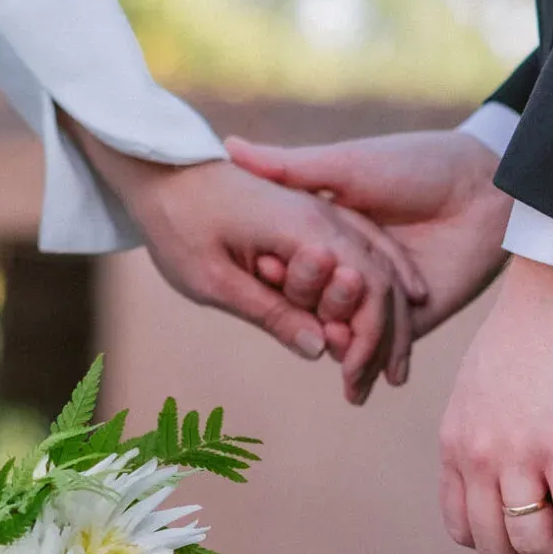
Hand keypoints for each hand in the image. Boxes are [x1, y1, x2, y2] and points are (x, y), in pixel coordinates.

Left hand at [66, 122, 427, 405]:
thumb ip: (271, 313)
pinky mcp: (313, 210)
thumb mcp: (214, 281)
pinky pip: (364, 245)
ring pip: (381, 261)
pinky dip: (382, 279)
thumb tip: (321, 350)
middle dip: (390, 335)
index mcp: (307, 229)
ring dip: (392, 311)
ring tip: (392, 363)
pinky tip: (387, 306)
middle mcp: (326, 215)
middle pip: (383, 278)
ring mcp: (323, 208)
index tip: (356, 385)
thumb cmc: (177, 224)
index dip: (369, 342)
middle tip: (386, 384)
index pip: (367, 289)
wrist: (160, 168)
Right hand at [226, 130, 511, 336]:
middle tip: (301, 301)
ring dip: (330, 340)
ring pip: (338, 330)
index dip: (274, 270)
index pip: (286, 262)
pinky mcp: (406, 323)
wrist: (486, 188)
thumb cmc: (415, 163)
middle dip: (300, 306)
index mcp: (325, 232)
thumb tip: (229, 146)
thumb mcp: (346, 164)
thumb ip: (290, 167)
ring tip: (329, 340)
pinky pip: (376, 348)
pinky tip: (351, 366)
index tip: (264, 268)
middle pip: (308, 302)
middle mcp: (345, 268)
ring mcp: (373, 297)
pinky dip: (361, 361)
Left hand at [438, 256, 552, 553]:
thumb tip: (504, 465)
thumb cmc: (534, 326)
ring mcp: (517, 451)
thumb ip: (482, 430)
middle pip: (495, 545)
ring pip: (533, 543)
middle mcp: (477, 453)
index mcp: (454, 440)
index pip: (462, 526)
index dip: (502, 541)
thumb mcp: (481, 386)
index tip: (536, 528)